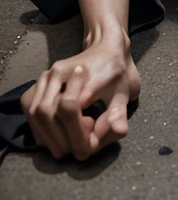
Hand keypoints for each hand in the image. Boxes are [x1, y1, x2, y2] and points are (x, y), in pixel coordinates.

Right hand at [20, 40, 138, 160]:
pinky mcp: (35, 84)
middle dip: (61, 137)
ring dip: (49, 136)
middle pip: (48, 112)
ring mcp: (45, 77)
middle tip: (77, 148)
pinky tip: (56, 136)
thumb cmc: (115, 73)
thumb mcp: (125, 91)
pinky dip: (41, 129)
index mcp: (85, 70)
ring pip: (36, 114)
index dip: (78, 131)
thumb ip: (120, 112)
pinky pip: (30, 112)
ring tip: (69, 143)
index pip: (71, 106)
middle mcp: (59, 71)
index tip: (89, 145)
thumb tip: (117, 130)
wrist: (104, 50)